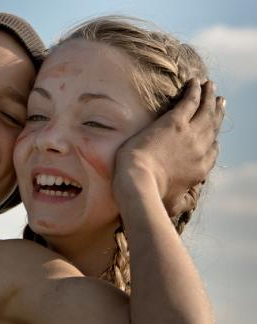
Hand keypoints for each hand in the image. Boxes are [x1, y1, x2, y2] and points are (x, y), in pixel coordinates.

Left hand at [114, 79, 224, 216]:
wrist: (138, 183)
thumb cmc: (150, 198)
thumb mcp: (171, 206)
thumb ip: (181, 202)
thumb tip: (186, 204)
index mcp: (199, 171)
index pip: (211, 152)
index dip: (213, 142)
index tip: (212, 136)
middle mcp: (200, 150)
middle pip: (212, 127)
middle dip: (216, 113)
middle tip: (220, 101)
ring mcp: (189, 134)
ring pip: (205, 110)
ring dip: (209, 96)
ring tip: (211, 86)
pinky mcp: (174, 122)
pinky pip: (190, 101)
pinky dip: (195, 90)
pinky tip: (196, 81)